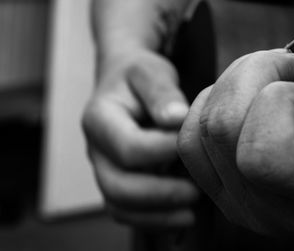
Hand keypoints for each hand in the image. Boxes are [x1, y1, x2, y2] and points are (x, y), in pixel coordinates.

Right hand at [82, 48, 198, 228]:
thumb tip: (177, 118)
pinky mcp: (117, 181)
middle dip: (161, 195)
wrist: (124, 84)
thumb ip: (161, 92)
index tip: (194, 148)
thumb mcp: (150, 72)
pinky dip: (154, 221)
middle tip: (197, 192)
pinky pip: (127, 212)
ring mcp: (104, 169)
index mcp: (99, 119)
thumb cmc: (139, 76)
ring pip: (120, 206)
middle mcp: (96, 150)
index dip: (164, 152)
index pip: (129, 147)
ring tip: (193, 212)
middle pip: (118, 187)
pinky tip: (183, 217)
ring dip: (158, 216)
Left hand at [178, 0, 293, 235]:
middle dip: (255, 74)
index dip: (283, 98)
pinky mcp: (226, 195)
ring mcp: (247, 207)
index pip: (264, 150)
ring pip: (201, 128)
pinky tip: (247, 106)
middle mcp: (281, 211)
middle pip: (222, 127)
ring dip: (233, 87)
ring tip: (273, 88)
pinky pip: (191, 141)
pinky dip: (212, 107)